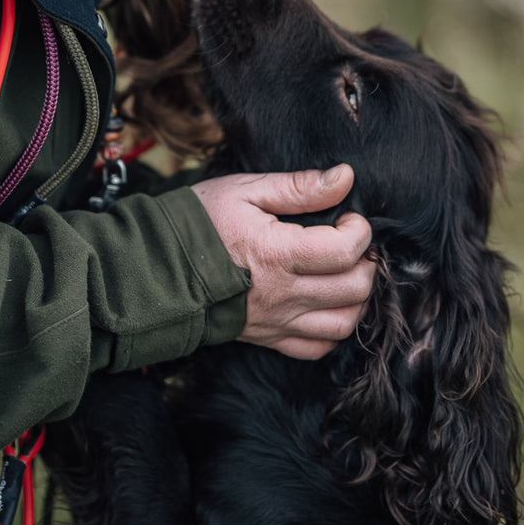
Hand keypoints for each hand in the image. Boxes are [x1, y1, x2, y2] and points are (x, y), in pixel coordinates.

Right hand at [191, 166, 374, 359]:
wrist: (158, 266)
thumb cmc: (200, 222)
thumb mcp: (247, 190)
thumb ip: (299, 187)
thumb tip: (344, 177)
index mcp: (276, 254)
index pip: (344, 251)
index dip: (360, 231)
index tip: (349, 217)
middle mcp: (282, 294)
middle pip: (353, 289)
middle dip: (365, 262)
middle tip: (352, 243)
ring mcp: (277, 321)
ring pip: (344, 323)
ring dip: (356, 298)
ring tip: (345, 272)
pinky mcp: (269, 338)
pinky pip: (318, 347)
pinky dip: (334, 327)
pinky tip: (328, 302)